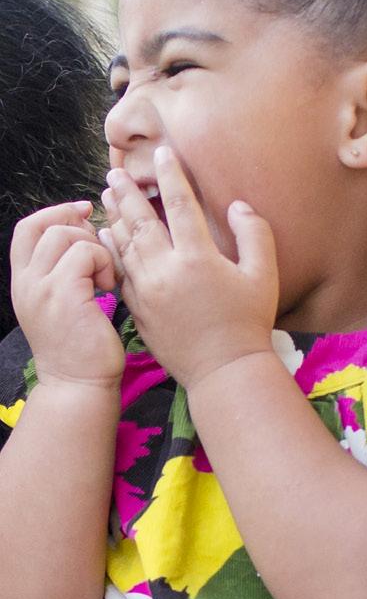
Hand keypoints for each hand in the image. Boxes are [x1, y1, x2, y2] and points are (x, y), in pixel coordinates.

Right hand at [10, 203, 123, 388]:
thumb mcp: (61, 304)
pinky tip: (110, 287)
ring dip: (95, 249)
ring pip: (67, 235)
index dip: (55, 213)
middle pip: (47, 225)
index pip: (27, 228)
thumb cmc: (82, 347)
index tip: (84, 216)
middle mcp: (26, 283)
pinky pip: (86, 252)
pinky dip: (104, 263)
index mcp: (23, 282)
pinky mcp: (64, 294)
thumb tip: (84, 230)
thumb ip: (62, 271)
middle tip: (100, 256)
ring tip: (104, 277)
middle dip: (81, 230)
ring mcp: (41, 288)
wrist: (80, 385)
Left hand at [100, 148, 278, 388]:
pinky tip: (107, 236)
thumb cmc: (249, 322)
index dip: (170, 175)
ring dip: (114, 216)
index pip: (179, 204)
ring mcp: (147, 290)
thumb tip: (237, 205)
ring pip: (124, 244)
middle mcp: (166, 270)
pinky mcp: (138, 309)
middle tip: (116, 171)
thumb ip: (255, 234)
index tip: (162, 154)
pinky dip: (111, 250)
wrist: (224, 371)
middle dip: (127, 192)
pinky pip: (120, 271)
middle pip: (140, 220)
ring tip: (106, 195)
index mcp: (198, 257)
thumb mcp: (265, 275)